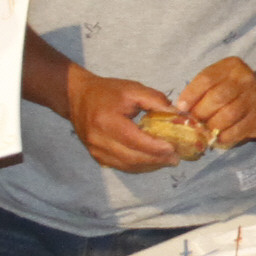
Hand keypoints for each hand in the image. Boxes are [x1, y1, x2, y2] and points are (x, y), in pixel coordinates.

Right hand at [65, 66, 185, 168]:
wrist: (77, 97)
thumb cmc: (107, 92)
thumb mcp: (132, 89)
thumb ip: (155, 100)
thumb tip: (178, 114)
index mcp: (106, 120)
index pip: (134, 139)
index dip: (155, 147)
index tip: (174, 148)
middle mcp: (98, 139)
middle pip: (132, 157)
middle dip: (156, 160)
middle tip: (176, 158)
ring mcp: (96, 150)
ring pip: (127, 165)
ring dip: (150, 165)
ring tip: (167, 161)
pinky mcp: (97, 156)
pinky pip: (121, 166)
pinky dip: (139, 166)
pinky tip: (152, 161)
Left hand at [177, 55, 255, 148]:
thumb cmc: (231, 88)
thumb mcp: (217, 79)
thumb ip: (200, 90)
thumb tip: (181, 110)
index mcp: (231, 67)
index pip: (207, 79)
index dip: (191, 94)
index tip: (181, 107)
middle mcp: (246, 80)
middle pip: (217, 97)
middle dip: (201, 112)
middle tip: (194, 122)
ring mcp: (255, 99)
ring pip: (228, 115)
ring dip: (211, 125)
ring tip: (205, 130)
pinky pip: (238, 130)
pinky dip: (224, 136)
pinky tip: (218, 136)